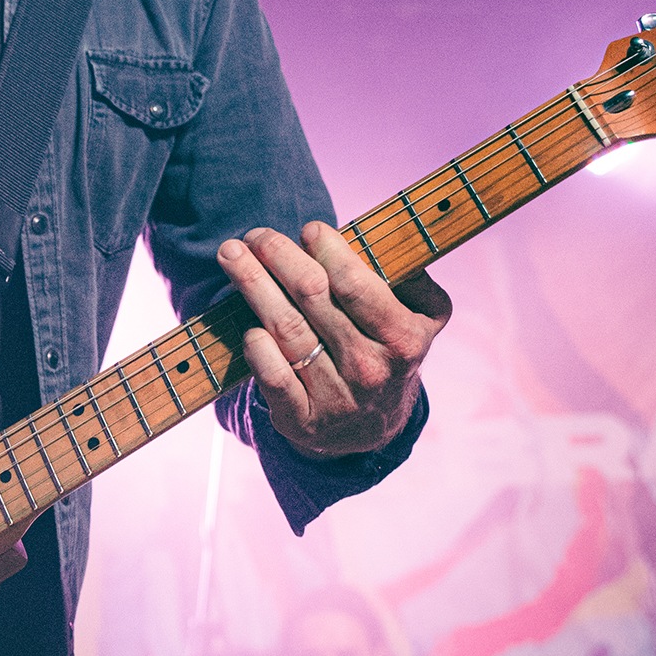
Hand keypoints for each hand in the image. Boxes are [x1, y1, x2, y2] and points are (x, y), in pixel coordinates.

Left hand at [216, 222, 449, 459]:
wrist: (374, 426)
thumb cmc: (388, 350)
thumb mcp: (423, 318)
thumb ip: (415, 280)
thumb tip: (386, 243)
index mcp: (402, 339)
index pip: (355, 284)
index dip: (327, 250)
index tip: (308, 229)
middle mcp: (369, 370)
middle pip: (311, 298)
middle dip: (278, 256)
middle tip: (256, 233)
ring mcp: (334, 398)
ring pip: (285, 329)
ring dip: (252, 284)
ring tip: (231, 254)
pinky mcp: (301, 419)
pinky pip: (271, 375)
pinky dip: (256, 345)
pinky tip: (246, 321)